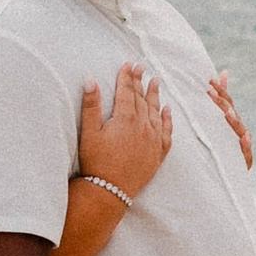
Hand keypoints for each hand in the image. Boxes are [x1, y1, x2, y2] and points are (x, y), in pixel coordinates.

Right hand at [80, 61, 170, 197]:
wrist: (110, 191)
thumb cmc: (95, 162)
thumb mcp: (89, 132)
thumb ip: (91, 105)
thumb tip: (90, 79)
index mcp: (125, 118)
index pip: (127, 91)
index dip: (127, 76)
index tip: (128, 64)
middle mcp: (143, 126)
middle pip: (141, 98)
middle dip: (139, 82)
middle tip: (141, 68)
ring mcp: (153, 139)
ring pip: (155, 111)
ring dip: (155, 95)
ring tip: (155, 81)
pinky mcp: (157, 153)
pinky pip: (166, 132)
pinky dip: (167, 119)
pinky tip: (167, 110)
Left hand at [208, 73, 253, 167]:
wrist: (228, 176)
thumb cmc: (223, 146)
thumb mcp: (221, 123)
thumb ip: (223, 98)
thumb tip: (224, 72)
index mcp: (233, 122)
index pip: (228, 103)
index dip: (220, 91)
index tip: (209, 81)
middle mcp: (239, 131)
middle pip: (232, 115)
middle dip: (222, 103)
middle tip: (210, 93)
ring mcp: (243, 145)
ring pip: (240, 131)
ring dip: (234, 122)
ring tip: (228, 114)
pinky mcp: (244, 161)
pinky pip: (246, 154)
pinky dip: (246, 145)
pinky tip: (244, 138)